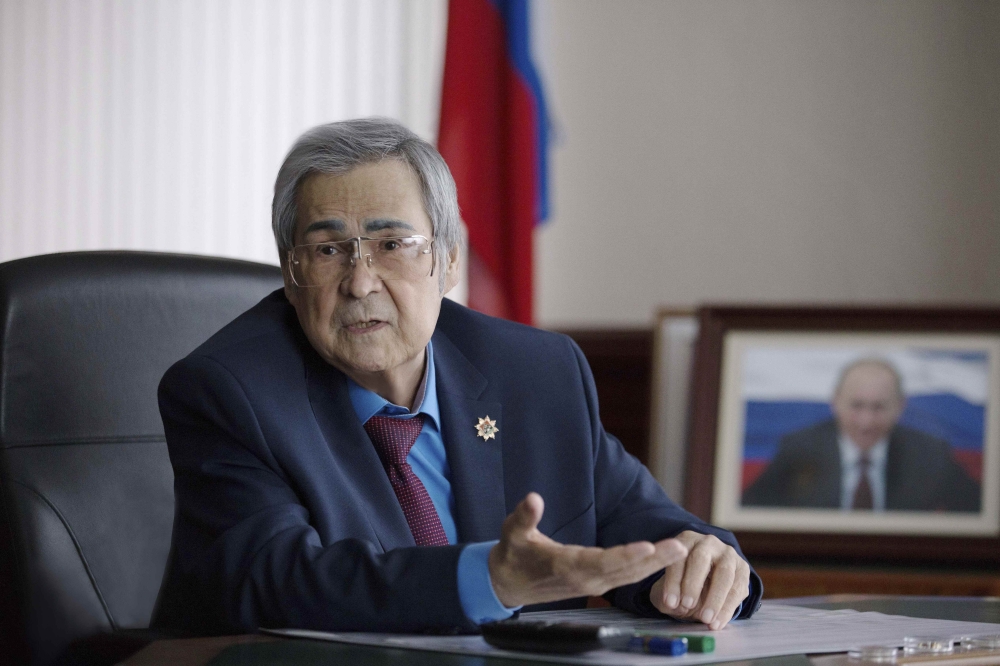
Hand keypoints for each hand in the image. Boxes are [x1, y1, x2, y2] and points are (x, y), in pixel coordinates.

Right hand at [488, 493, 688, 607]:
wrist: (508, 584)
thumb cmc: (513, 555)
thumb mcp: (512, 532)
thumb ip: (525, 516)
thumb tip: (533, 498)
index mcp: (566, 566)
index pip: (601, 562)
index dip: (625, 555)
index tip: (648, 547)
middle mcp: (584, 579)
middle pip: (625, 570)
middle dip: (654, 560)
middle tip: (680, 547)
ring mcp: (591, 584)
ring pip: (629, 575)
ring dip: (656, 564)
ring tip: (680, 550)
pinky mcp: (595, 584)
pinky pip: (625, 577)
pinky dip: (645, 568)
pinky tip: (662, 558)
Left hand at [648, 531, 749, 629]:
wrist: (709, 580)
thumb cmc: (684, 582)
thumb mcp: (672, 586)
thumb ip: (669, 595)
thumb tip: (674, 605)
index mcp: (686, 540)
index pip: (678, 558)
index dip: (673, 581)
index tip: (669, 602)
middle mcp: (707, 543)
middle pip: (700, 559)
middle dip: (693, 584)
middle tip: (687, 605)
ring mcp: (728, 554)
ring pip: (724, 574)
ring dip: (715, 599)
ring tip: (705, 620)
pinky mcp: (743, 568)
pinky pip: (737, 589)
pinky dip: (727, 609)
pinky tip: (717, 623)